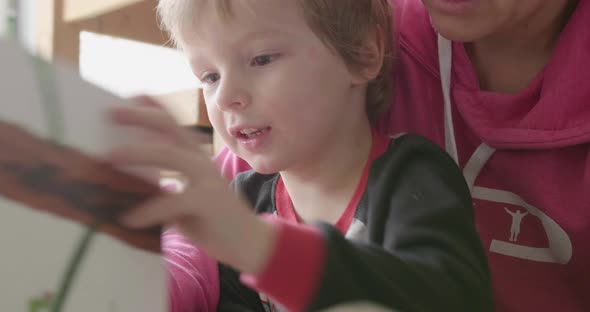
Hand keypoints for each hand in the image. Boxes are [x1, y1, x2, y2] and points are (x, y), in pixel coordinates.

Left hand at [107, 96, 275, 273]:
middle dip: (139, 117)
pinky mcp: (208, 201)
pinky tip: (128, 218)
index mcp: (195, 156)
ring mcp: (207, 178)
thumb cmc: (211, 217)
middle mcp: (201, 160)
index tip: (128, 95)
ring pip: (169, 154)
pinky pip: (173, 200)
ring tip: (109, 157)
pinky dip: (148, 210)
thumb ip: (166, 181)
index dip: (151, 106)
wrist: (248, 240)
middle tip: (109, 114)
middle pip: (169, 128)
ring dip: (137, 152)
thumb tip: (128, 177)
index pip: (172, 123)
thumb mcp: (187, 193)